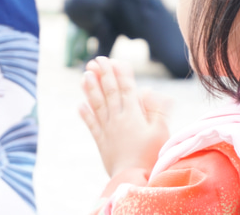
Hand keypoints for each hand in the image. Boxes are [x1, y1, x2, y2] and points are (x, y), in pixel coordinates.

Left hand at [79, 57, 170, 176]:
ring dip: (91, 89)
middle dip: (104, 74)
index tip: (116, 60)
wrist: (133, 179)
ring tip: (85, 74)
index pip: (126, 88)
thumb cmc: (151, 155)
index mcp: (133, 114)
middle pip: (110, 92)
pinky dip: (85, 114)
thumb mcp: (160, 131)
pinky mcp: (102, 142)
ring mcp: (108, 130)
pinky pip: (91, 125)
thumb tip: (150, 90)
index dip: (121, 73)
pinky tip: (79, 105)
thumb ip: (155, 109)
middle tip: (98, 59)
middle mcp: (118, 118)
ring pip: (98, 105)